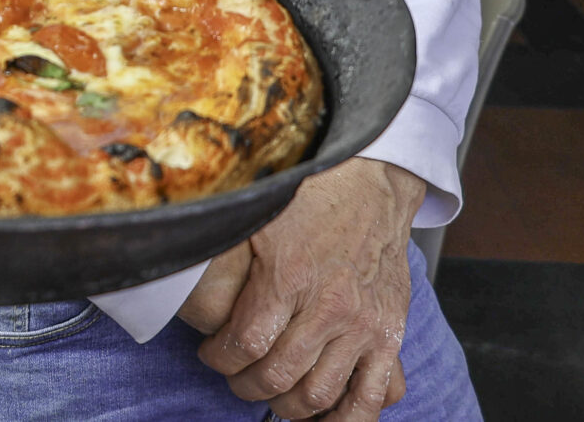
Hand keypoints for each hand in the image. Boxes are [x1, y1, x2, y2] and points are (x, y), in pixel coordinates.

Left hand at [194, 158, 423, 418]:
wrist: (371, 184)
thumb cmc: (309, 197)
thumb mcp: (256, 216)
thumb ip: (226, 262)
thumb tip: (194, 303)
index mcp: (291, 277)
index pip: (245, 345)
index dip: (219, 358)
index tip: (212, 353)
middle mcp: (331, 308)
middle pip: (278, 377)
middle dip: (246, 385)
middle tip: (237, 374)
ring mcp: (364, 326)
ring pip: (319, 396)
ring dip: (286, 406)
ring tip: (271, 391)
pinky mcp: (390, 337)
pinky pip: (371, 398)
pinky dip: (346, 420)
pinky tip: (322, 418)